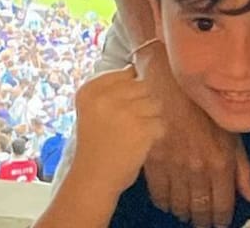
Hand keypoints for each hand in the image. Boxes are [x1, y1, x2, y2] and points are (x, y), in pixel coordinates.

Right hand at [70, 65, 164, 197]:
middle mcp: (105, 97)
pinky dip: (154, 135)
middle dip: (141, 105)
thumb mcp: (93, 111)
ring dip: (149, 119)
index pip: (126, 73)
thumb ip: (111, 89)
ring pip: (155, 103)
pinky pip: (160, 123)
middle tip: (126, 126)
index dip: (129, 91)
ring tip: (132, 135)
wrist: (92, 180)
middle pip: (143, 86)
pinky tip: (138, 145)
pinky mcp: (142, 128)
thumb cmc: (95, 145)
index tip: (119, 110)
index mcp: (89, 91)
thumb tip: (134, 68)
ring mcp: (125, 111)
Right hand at [139, 44, 249, 227]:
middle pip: (199, 209)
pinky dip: (165, 202)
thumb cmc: (206, 105)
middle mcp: (197, 170)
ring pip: (179, 205)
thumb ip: (243, 169)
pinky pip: (159, 195)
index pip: (222, 205)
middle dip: (203, 219)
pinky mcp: (152, 164)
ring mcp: (173, 168)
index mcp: (220, 162)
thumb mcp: (233, 133)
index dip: (222, 219)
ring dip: (185, 212)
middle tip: (204, 222)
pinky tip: (170, 201)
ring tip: (189, 213)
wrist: (170, 84)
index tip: (221, 223)